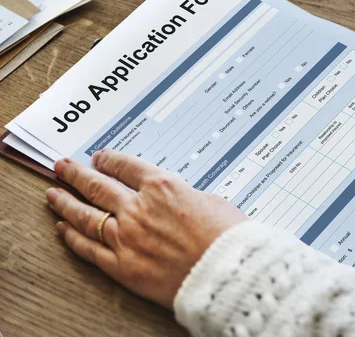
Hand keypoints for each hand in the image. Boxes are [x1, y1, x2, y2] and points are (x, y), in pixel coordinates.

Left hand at [47, 149, 246, 308]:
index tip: (99, 157)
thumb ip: (185, 197)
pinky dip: (73, 238)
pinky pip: (90, 249)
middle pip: (98, 185)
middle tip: (63, 167)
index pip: (126, 166)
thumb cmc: (226, 236)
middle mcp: (138, 208)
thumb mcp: (211, 201)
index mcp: (162, 186)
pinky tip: (63, 229)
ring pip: (86, 215)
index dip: (109, 159)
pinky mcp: (123, 266)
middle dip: (77, 174)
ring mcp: (126, 237)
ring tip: (53, 194)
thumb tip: (175, 200)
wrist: (227, 271)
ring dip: (66, 202)